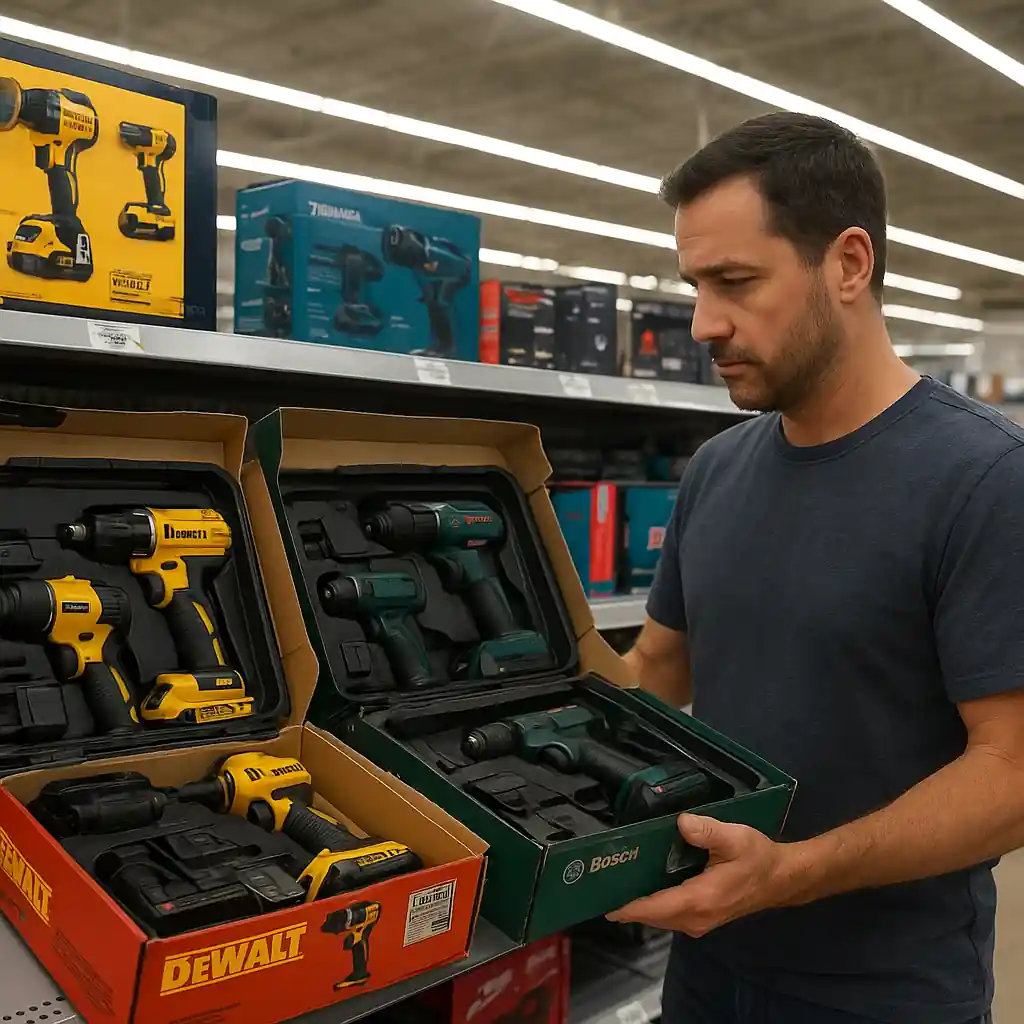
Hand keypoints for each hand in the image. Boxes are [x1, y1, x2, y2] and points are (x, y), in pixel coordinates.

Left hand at [607, 814, 798, 936]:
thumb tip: (681, 823)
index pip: (655, 908)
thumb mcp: (735, 838)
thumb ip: (708, 831)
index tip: (604, 902)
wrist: (780, 878)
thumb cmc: (757, 858)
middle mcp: (695, 917)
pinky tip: (642, 885)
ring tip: (615, 883)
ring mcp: (699, 921)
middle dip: (627, 904)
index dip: (629, 907)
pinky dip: (653, 905)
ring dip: (640, 905)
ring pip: (660, 918)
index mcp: (700, 900)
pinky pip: (670, 914)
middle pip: (652, 916)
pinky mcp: (702, 917)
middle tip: (602, 883)